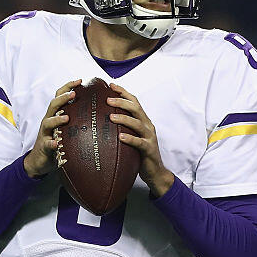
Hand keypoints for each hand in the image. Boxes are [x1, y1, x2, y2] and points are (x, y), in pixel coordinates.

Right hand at [23, 79, 81, 178]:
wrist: (40, 159)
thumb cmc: (57, 140)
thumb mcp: (65, 127)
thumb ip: (75, 117)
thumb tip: (95, 108)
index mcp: (55, 114)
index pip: (60, 96)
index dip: (68, 86)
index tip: (80, 80)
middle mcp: (49, 120)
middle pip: (53, 105)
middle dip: (63, 98)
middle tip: (74, 94)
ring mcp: (45, 133)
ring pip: (48, 122)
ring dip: (57, 119)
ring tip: (66, 118)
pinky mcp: (44, 146)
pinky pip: (47, 143)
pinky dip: (51, 143)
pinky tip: (56, 143)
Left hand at [107, 82, 175, 197]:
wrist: (154, 171)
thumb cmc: (139, 153)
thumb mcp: (132, 136)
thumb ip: (123, 126)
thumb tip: (102, 118)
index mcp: (143, 120)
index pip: (134, 101)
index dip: (123, 92)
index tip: (111, 85)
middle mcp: (148, 125)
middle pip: (136, 108)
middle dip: (122, 102)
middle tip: (107, 100)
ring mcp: (149, 137)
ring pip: (137, 123)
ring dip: (124, 118)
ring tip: (111, 116)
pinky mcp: (149, 149)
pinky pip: (139, 142)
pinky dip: (130, 138)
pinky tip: (121, 137)